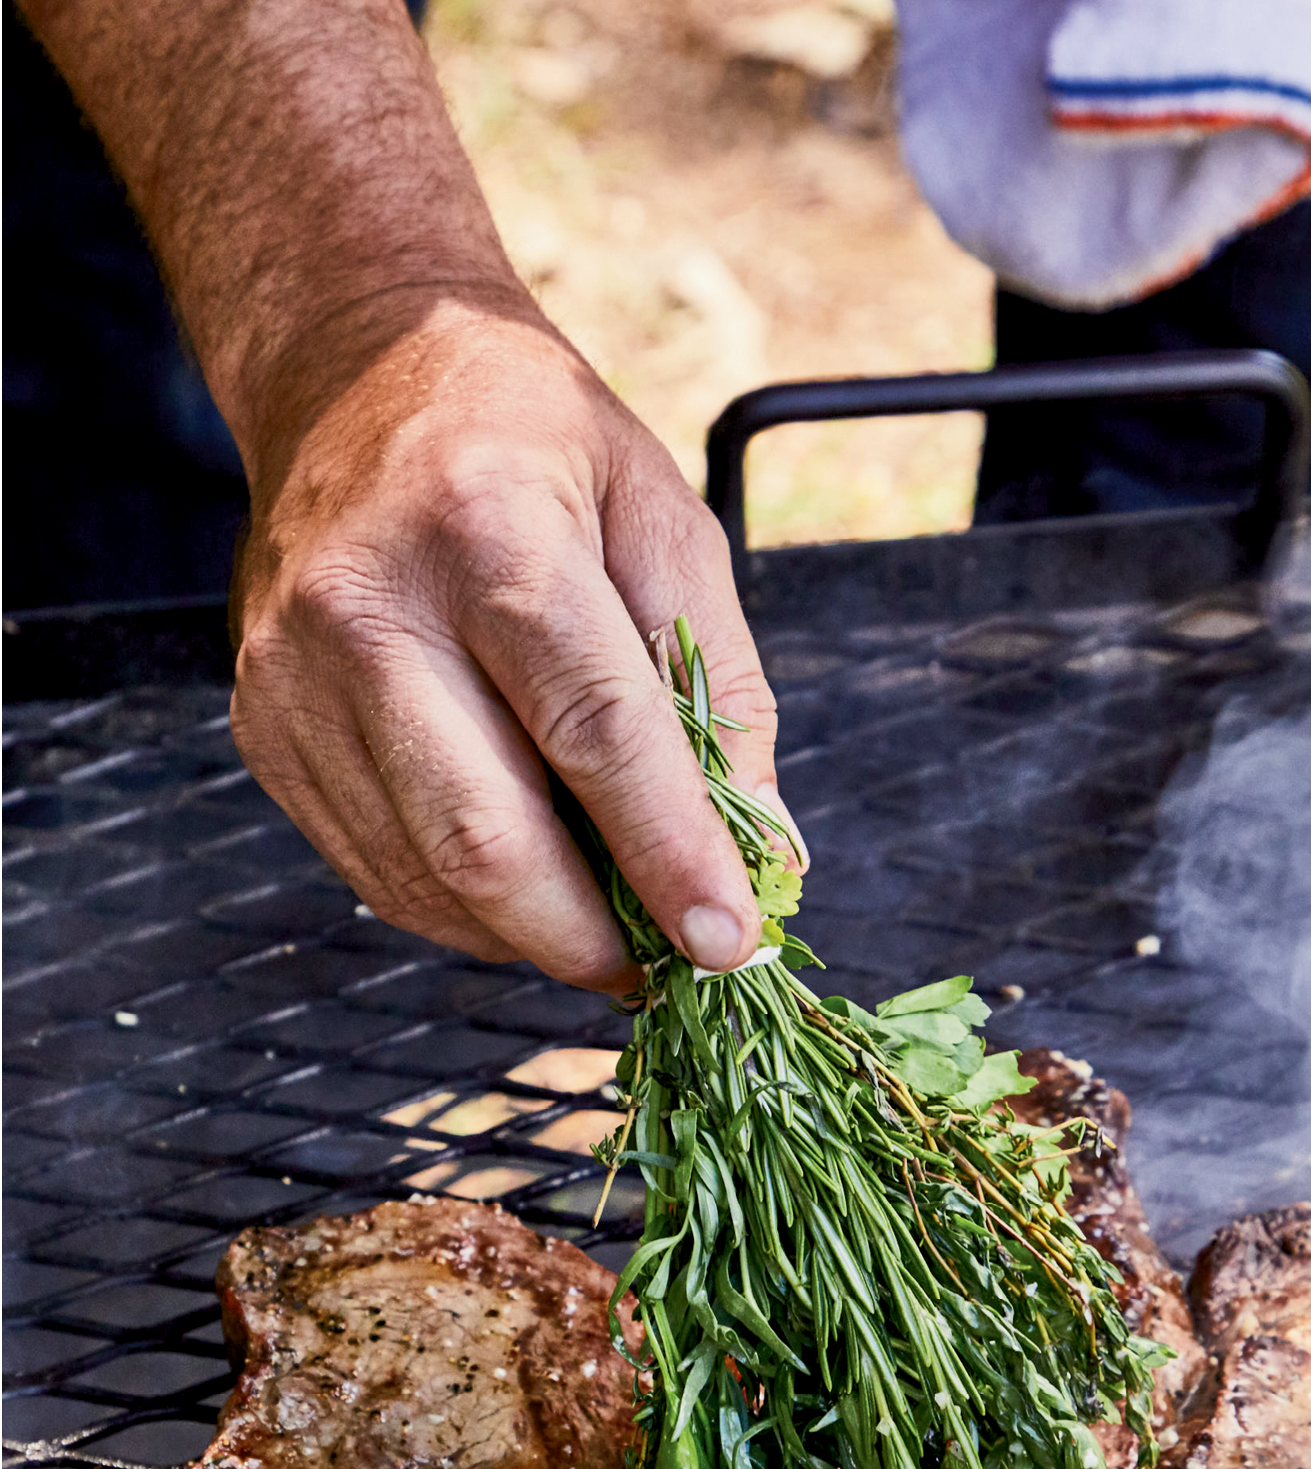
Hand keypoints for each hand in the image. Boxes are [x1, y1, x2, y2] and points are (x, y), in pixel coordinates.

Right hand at [230, 293, 791, 991]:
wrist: (351, 373)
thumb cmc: (531, 441)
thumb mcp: (663, 516)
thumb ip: (723, 685)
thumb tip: (761, 854)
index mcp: (489, 526)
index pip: (593, 730)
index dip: (667, 854)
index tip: (726, 942)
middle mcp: (370, 605)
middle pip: (484, 837)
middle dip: (587, 937)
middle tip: (660, 969)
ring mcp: (296, 675)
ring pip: (424, 877)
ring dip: (530, 935)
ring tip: (600, 924)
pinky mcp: (264, 727)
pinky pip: (376, 868)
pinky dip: (464, 908)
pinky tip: (521, 888)